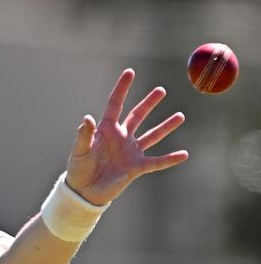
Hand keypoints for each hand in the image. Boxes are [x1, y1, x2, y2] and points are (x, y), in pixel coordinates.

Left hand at [66, 68, 188, 205]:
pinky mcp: (136, 167)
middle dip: (149, 103)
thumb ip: (84, 135)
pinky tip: (184, 154)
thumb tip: (87, 117)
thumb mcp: (79, 150)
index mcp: (106, 129)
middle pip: (138, 116)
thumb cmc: (79, 169)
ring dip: (165, 126)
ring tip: (180, 116)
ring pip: (152, 135)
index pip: (116, 104)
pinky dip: (170, 159)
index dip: (122, 88)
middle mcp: (121, 137)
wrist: (84, 191)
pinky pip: (156, 162)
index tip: (130, 72)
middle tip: (161, 90)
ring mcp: (130, 151)